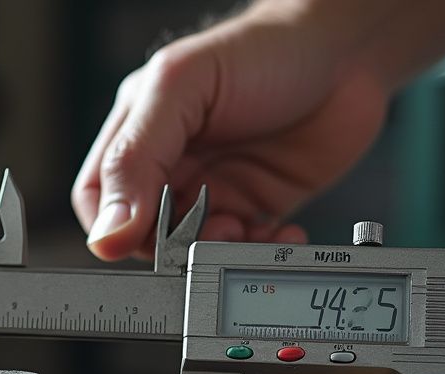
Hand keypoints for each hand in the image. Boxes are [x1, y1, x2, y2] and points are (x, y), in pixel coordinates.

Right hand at [72, 3, 390, 259]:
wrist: (346, 52)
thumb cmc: (264, 48)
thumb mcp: (182, 87)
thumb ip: (136, 156)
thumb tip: (107, 231)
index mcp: (140, 130)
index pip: (99, 196)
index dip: (112, 227)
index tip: (144, 240)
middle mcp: (174, 163)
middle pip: (147, 233)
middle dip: (175, 246)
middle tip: (211, 230)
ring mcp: (215, 189)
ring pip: (195, 250)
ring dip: (219, 254)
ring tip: (248, 230)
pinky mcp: (258, 206)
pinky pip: (243, 249)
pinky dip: (258, 253)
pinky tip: (279, 231)